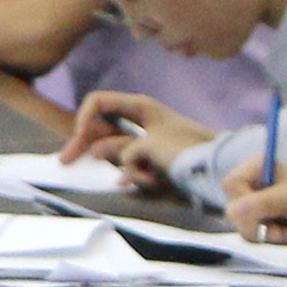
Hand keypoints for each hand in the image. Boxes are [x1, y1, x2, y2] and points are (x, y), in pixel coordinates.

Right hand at [53, 91, 208, 192]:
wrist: (221, 169)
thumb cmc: (188, 149)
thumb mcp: (151, 144)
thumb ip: (120, 148)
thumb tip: (96, 151)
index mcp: (139, 106)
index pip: (98, 102)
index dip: (84, 119)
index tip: (80, 139)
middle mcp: (139, 122)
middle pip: (100, 128)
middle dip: (84, 145)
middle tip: (65, 162)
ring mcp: (144, 143)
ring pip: (114, 153)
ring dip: (124, 168)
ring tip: (147, 178)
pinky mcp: (150, 162)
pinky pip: (130, 168)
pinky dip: (136, 177)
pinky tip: (149, 183)